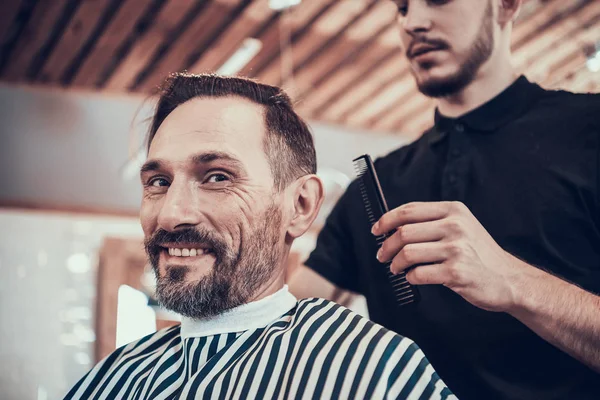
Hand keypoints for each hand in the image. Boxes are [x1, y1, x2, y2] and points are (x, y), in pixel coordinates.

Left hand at [372, 201, 525, 312]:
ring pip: (408, 253)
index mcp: (453, 211)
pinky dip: (410, 277)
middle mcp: (455, 226)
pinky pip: (419, 274)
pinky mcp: (456, 272)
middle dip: (386, 246)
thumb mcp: (461, 227)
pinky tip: (414, 278)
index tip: (376, 230)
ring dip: (396, 264)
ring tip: (396, 269)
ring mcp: (456, 249)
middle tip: (382, 256)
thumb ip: (432, 223)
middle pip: (403, 232)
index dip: (386, 220)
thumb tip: (393, 228)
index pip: (409, 210)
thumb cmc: (480, 255)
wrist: (509, 279)